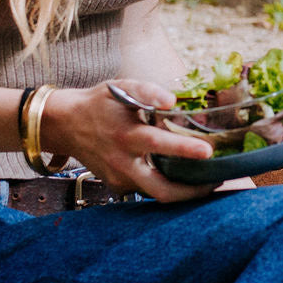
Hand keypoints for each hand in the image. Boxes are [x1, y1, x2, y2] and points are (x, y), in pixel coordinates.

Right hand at [42, 79, 215, 201]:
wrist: (66, 125)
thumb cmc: (100, 104)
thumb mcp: (120, 88)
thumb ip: (147, 91)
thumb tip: (172, 100)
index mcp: (126, 135)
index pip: (158, 144)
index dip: (184, 149)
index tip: (208, 151)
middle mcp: (122, 162)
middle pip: (160, 189)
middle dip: (191, 192)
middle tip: (216, 182)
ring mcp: (119, 179)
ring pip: (156, 195)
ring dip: (183, 192)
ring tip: (207, 181)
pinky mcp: (117, 187)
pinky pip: (146, 190)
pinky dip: (166, 186)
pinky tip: (183, 176)